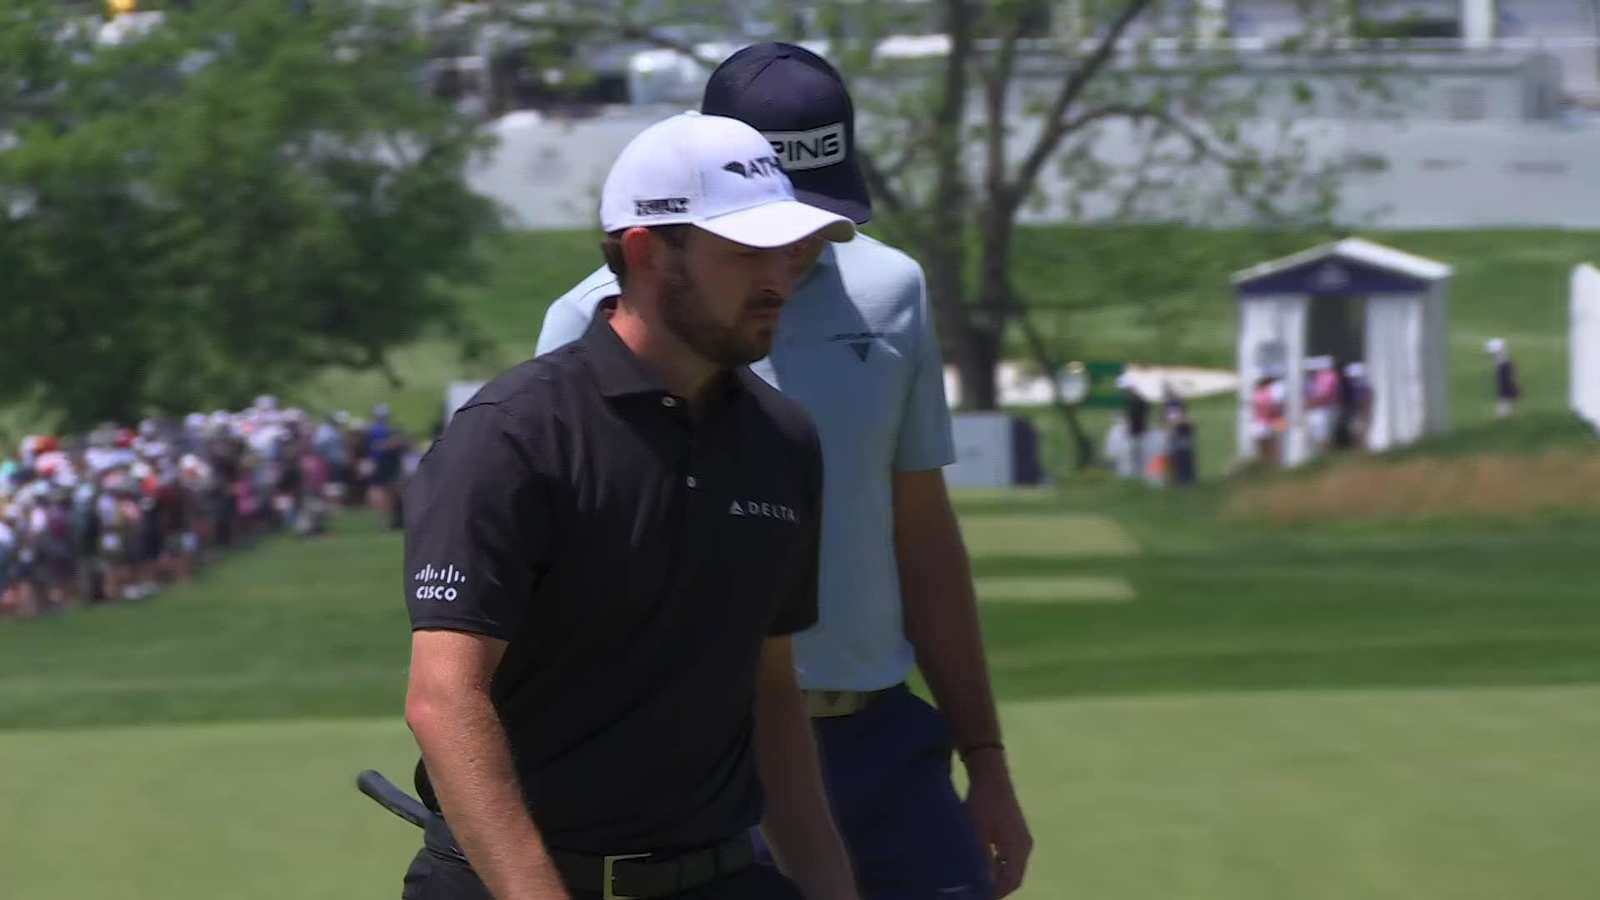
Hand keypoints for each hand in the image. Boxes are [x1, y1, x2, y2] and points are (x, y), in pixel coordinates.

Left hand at [964, 751, 1031, 897]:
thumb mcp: (977, 833)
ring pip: (1013, 867)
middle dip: (998, 887)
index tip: (981, 896)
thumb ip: (981, 860)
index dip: (997, 893)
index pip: (1011, 881)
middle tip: (979, 891)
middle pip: (1015, 876)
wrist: (991, 775)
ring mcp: (1023, 838)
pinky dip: (1000, 865)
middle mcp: (1025, 846)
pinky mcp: (1018, 831)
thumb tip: (982, 883)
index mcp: (1018, 848)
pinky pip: (1012, 857)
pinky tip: (984, 864)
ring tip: (979, 881)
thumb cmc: (982, 803)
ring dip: (999, 876)